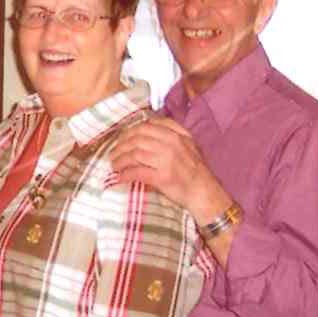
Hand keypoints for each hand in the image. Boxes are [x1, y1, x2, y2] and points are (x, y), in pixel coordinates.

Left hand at [110, 117, 230, 222]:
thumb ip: (172, 132)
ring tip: (114, 165)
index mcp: (176, 134)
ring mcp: (166, 161)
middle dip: (120, 146)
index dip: (129, 132)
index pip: (145, 126)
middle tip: (113, 154)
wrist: (204, 191)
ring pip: (134, 154)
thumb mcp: (188, 144)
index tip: (121, 139)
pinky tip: (119, 177)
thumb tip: (147, 125)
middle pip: (136, 139)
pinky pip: (137, 172)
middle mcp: (171, 144)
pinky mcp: (162, 177)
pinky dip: (125, 175)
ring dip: (120, 160)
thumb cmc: (195, 170)